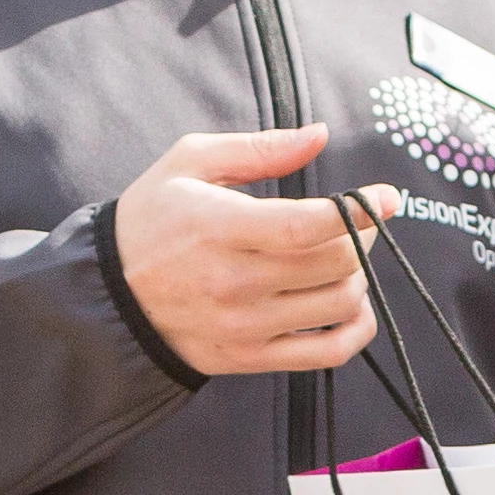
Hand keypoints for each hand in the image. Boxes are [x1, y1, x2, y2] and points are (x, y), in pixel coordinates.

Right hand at [115, 130, 413, 379]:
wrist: (109, 295)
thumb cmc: (153, 219)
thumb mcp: (189, 163)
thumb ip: (259, 148)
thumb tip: (319, 135)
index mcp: (219, 228)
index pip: (307, 225)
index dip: (359, 210)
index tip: (385, 196)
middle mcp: (233, 283)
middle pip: (334, 263)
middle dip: (362, 236)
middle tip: (358, 221)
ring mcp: (245, 327)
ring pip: (339, 304)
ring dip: (360, 276)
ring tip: (344, 256)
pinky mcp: (250, 358)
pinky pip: (328, 353)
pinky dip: (357, 329)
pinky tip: (352, 305)